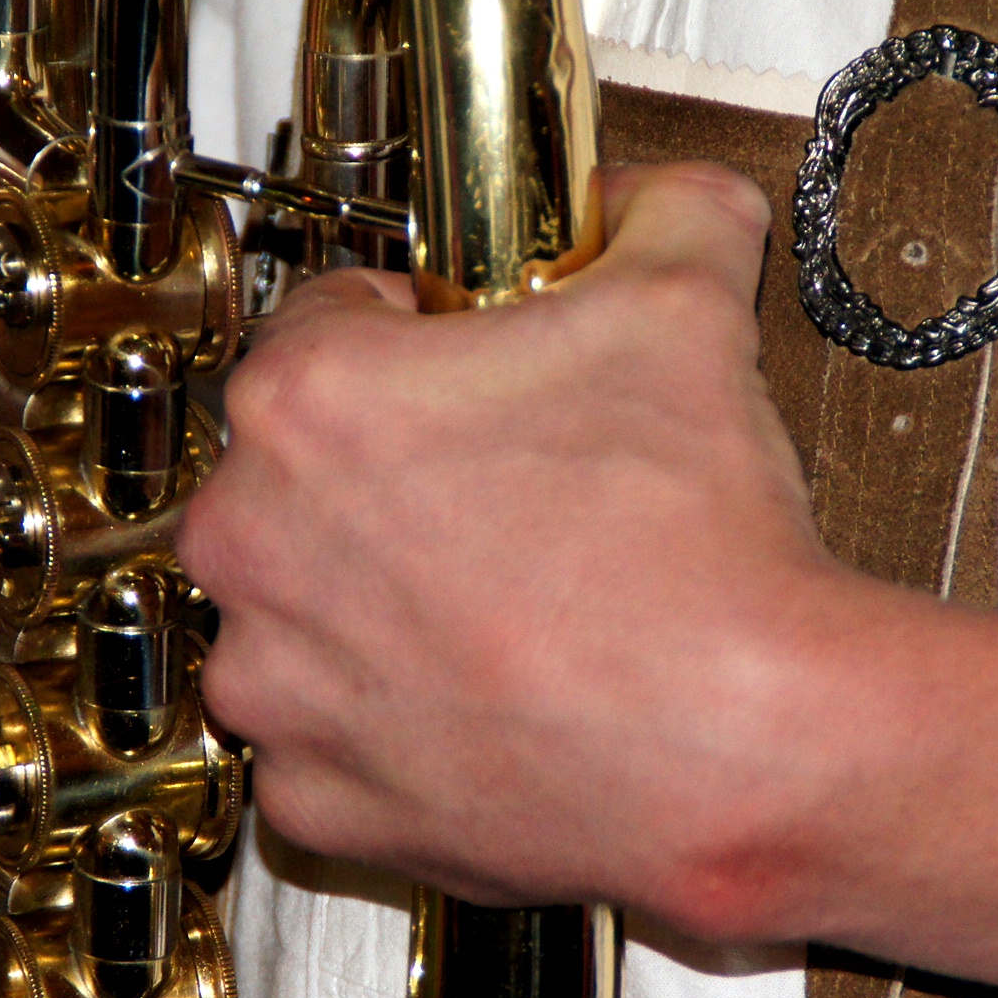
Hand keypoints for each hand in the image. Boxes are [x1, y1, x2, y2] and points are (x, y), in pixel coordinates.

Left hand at [180, 161, 864, 922]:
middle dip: (388, 475)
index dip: (413, 338)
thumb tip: (656, 199)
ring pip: (303, 611)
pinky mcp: (314, 798)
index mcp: (305, 399)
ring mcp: (273, 684)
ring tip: (501, 602)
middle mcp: (251, 542)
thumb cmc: (695, 540)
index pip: (325, 324)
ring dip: (374, 602)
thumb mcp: (691, 301)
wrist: (746, 745)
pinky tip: (486, 699)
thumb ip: (663, 211)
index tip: (467, 373)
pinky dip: (392, 727)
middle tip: (504, 492)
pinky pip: (330, 742)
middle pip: (299, 475)